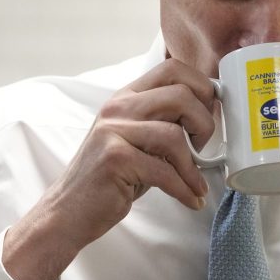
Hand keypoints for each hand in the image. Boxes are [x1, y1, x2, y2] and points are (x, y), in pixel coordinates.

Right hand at [2, 58, 216, 279]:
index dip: (202, 86)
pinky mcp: (115, 159)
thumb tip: (207, 118)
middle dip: (204, 124)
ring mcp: (113, 132)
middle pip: (180, 95)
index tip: (211, 112)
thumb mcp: (135, 142)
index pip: (172, 68)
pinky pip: (164, 171)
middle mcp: (117, 109)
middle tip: (205, 148)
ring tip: (195, 182)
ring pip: (174, 135)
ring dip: (194, 165)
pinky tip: (191, 199)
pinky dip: (184, 189)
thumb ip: (162, 124)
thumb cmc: (109, 179)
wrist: (68, 211)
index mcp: (125, 98)